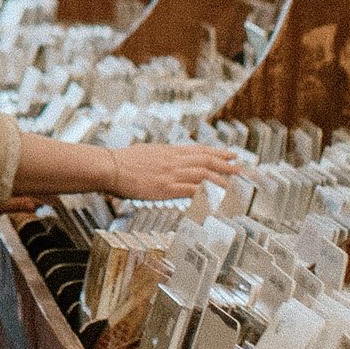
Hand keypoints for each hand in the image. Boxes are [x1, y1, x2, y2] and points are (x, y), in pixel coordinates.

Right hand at [102, 142, 238, 203]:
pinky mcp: (166, 188)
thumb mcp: (146, 151)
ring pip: (203, 175)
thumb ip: (160, 155)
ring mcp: (171, 174)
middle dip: (225, 165)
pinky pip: (191, 191)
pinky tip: (214, 198)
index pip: (198, 150)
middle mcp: (173, 160)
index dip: (217, 152)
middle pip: (205, 161)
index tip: (229, 154)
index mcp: (168, 151)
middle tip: (239, 168)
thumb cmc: (123, 161)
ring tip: (232, 185)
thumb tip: (167, 157)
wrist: (111, 166)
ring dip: (220, 180)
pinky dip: (205, 194)